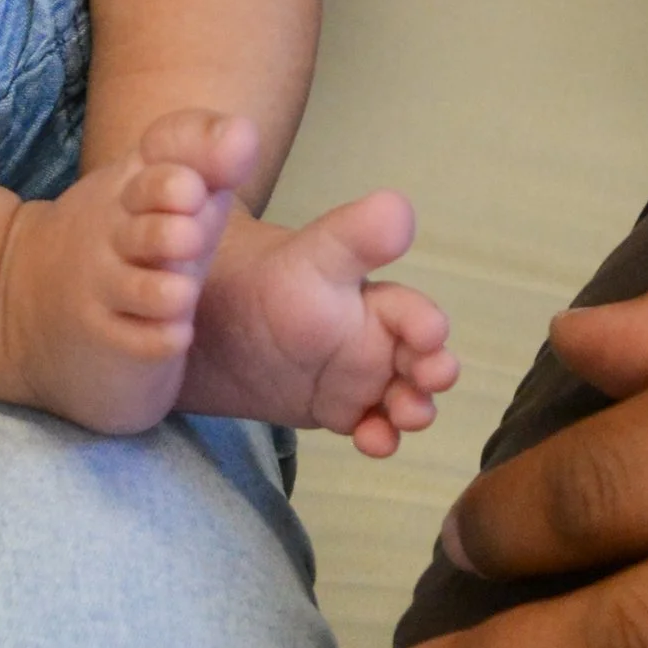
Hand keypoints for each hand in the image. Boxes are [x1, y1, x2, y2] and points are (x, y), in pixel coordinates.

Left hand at [181, 188, 456, 457]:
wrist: (213, 320)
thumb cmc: (264, 279)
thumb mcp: (308, 257)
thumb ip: (351, 236)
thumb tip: (398, 205)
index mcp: (372, 298)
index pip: (412, 311)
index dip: (426, 324)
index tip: (430, 335)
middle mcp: (377, 338)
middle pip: (422, 360)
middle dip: (434, 373)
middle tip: (429, 382)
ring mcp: (361, 378)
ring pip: (405, 399)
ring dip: (414, 409)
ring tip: (404, 417)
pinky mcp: (342, 411)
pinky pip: (372, 430)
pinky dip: (380, 438)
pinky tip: (372, 442)